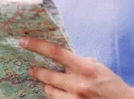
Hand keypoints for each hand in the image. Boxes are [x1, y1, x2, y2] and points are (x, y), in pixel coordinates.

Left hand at [19, 37, 133, 98]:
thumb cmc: (109, 82)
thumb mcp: (95, 66)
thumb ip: (77, 62)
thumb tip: (59, 56)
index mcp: (84, 68)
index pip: (56, 52)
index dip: (38, 45)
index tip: (24, 41)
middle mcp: (78, 84)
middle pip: (47, 75)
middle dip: (36, 71)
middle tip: (31, 68)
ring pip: (49, 91)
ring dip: (47, 85)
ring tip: (49, 82)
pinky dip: (55, 96)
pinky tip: (59, 92)